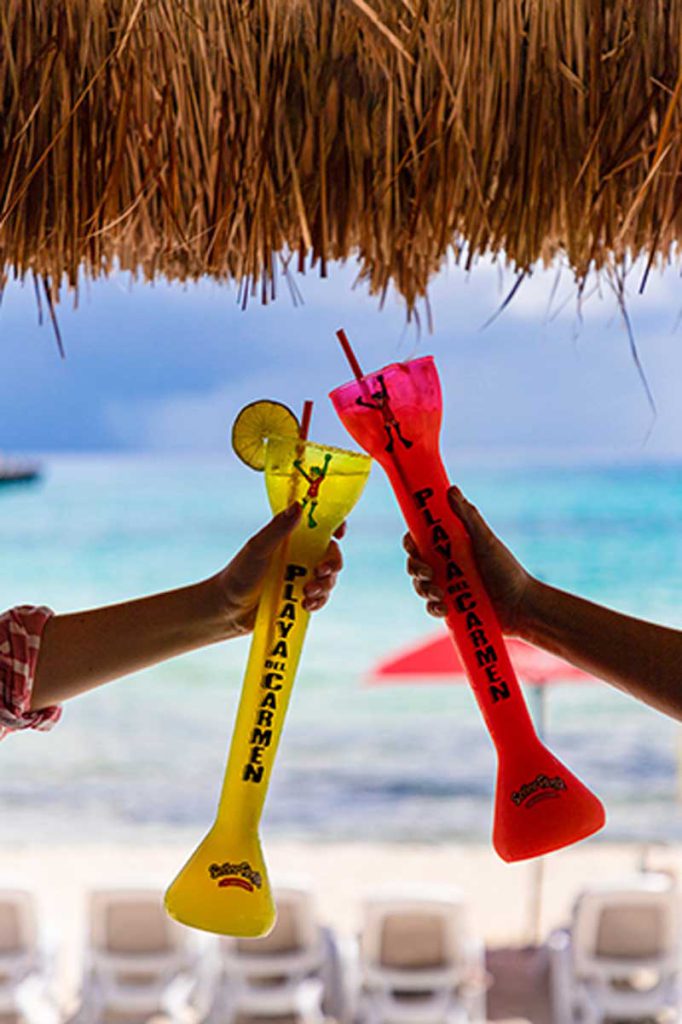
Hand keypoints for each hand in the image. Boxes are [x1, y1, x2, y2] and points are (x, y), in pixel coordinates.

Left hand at [211, 504, 344, 634]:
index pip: (320, 527)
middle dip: (333, 564)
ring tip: (307, 592)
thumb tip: (299, 505)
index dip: (335, 526)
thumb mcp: (258, 548)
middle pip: (331, 555)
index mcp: (291, 539)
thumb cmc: (239, 574)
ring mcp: (301, 578)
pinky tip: (306, 604)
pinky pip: (320, 598)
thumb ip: (278, 529)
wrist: (227, 609)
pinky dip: (318, 601)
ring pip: (328, 579)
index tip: (338, 533)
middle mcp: (300, 556)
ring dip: (325, 585)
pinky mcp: (300, 598)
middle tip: (322, 571)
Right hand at [404, 486, 532, 634]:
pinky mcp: (452, 609)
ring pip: (421, 586)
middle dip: (415, 568)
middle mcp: (446, 566)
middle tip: (428, 572)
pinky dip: (432, 608)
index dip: (411, 543)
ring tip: (440, 593)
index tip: (413, 546)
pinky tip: (442, 608)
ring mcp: (448, 588)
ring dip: (423, 589)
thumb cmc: (506, 569)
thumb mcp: (486, 541)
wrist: (522, 606)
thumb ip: (469, 516)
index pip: (421, 541)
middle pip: (416, 564)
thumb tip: (451, 490)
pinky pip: (432, 608)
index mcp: (451, 547)